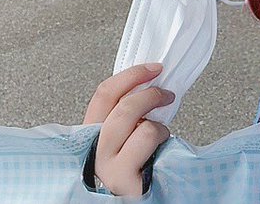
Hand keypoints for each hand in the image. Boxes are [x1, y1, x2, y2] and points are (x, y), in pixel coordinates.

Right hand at [83, 63, 174, 195]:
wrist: (143, 199)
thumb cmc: (136, 170)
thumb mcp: (126, 137)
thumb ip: (129, 116)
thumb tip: (150, 86)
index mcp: (92, 134)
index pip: (104, 94)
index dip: (131, 76)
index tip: (154, 69)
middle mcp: (95, 149)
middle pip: (121, 105)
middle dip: (150, 94)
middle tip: (167, 95)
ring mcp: (107, 166)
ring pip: (136, 122)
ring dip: (157, 124)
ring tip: (159, 137)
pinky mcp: (123, 178)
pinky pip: (146, 139)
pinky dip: (161, 138)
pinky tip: (160, 152)